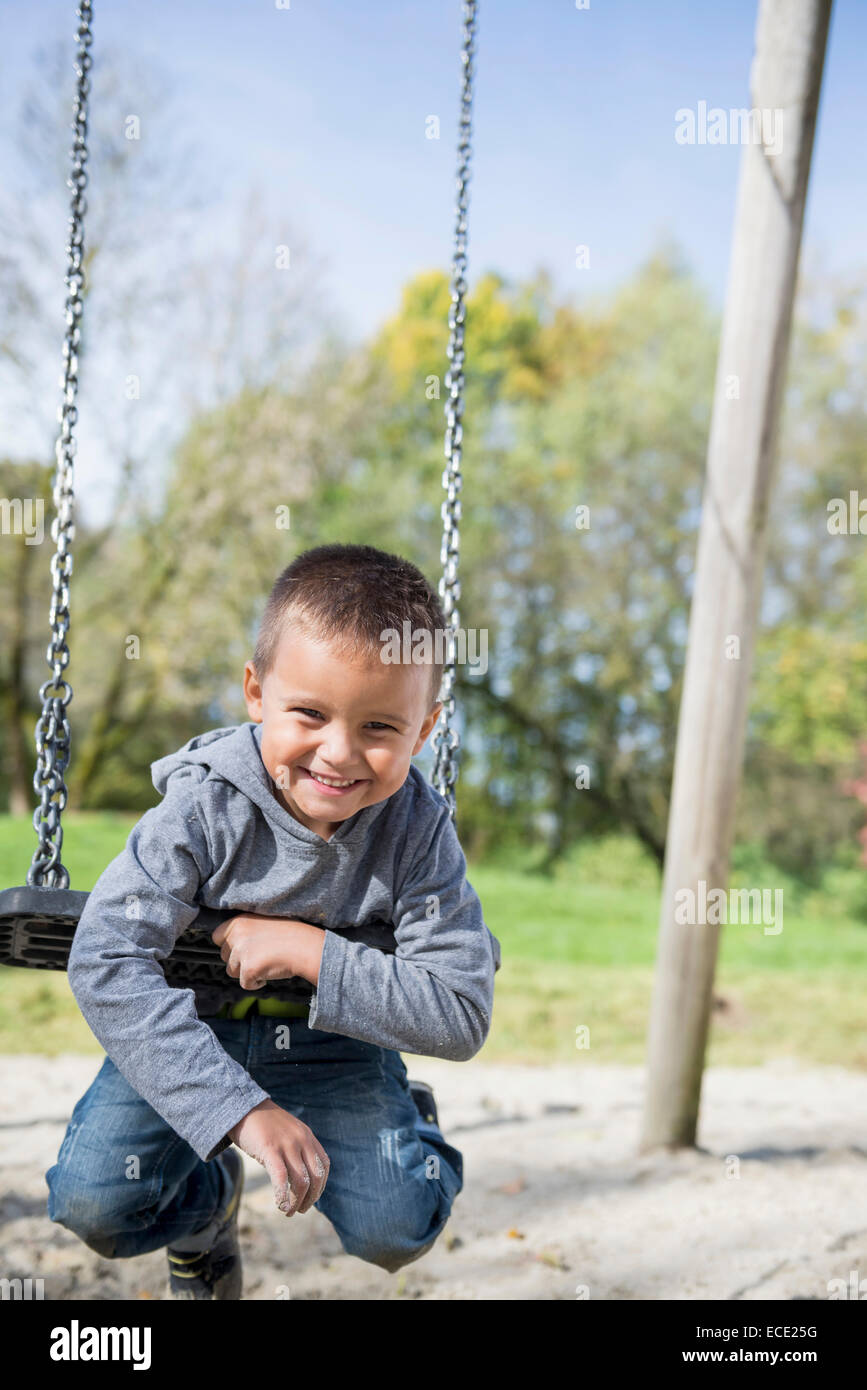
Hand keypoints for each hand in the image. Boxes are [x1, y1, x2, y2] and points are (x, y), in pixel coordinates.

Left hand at [212, 913, 298, 990]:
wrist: (305, 946)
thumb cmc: (291, 934)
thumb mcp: (264, 921)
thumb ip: (246, 930)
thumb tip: (233, 944)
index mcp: (238, 921)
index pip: (217, 937)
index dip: (230, 945)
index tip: (243, 948)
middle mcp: (236, 935)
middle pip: (224, 956)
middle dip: (239, 960)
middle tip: (260, 956)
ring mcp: (241, 953)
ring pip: (232, 972)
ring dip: (247, 972)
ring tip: (266, 963)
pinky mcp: (248, 970)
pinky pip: (245, 984)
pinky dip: (256, 983)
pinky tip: (270, 972)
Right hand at [228, 1099, 329, 1216]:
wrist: (242, 1107)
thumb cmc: (263, 1124)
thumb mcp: (287, 1133)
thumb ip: (296, 1148)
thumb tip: (300, 1176)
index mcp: (307, 1136)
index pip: (323, 1166)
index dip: (320, 1186)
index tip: (311, 1198)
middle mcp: (301, 1140)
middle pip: (315, 1177)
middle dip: (310, 1198)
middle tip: (301, 1210)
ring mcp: (287, 1144)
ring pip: (300, 1181)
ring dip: (296, 1201)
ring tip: (288, 1211)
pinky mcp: (270, 1149)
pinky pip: (281, 1178)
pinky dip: (283, 1195)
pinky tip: (280, 1205)